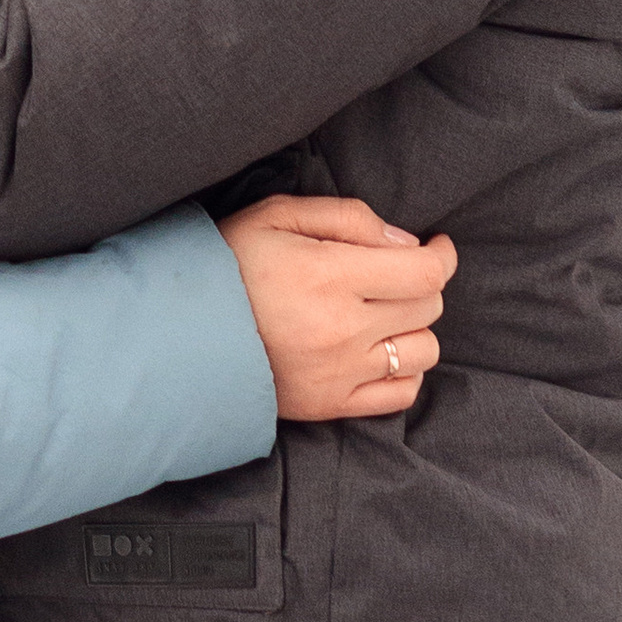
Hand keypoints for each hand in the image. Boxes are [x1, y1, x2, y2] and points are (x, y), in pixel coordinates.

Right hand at [221, 192, 455, 423]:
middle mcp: (343, 328)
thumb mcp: (277, 216)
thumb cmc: (227, 264)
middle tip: (393, 273)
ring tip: (385, 314)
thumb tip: (404, 242)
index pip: (424, 272)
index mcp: (330, 275)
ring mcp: (340, 372)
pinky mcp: (331, 405)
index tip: (437, 246)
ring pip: (422, 351)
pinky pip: (400, 394)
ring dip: (414, 327)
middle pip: (427, 306)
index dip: (442, 256)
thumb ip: (347, 217)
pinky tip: (380, 352)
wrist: (179, 333)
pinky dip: (403, 371)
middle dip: (421, 283)